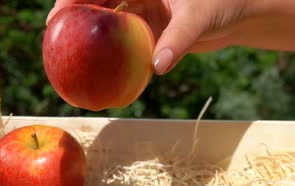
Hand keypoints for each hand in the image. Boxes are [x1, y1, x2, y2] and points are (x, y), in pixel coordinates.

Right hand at [46, 0, 250, 74]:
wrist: (240, 15)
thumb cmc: (223, 4)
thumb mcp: (199, 17)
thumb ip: (178, 40)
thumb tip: (157, 67)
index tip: (58, 14)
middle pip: (97, 1)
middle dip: (74, 15)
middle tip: (54, 37)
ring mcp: (144, 10)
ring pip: (109, 21)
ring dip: (91, 37)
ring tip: (69, 56)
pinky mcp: (151, 29)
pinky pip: (127, 42)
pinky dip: (115, 54)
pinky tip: (101, 70)